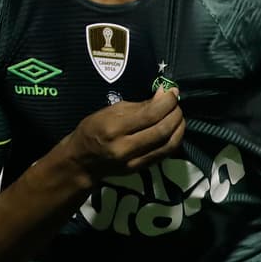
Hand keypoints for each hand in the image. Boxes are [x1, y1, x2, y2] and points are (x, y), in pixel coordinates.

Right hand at [67, 87, 184, 180]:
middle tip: (176, 104)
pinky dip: (174, 140)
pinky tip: (175, 130)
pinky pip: (164, 154)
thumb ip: (140, 105)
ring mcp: (134, 161)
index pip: (150, 114)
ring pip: (168, 144)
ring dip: (179, 128)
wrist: (81, 162)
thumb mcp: (111, 112)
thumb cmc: (93, 130)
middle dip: (175, 114)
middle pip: (162, 130)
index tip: (172, 92)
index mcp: (114, 129)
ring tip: (178, 116)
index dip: (167, 102)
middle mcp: (125, 147)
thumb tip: (164, 94)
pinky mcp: (140, 169)